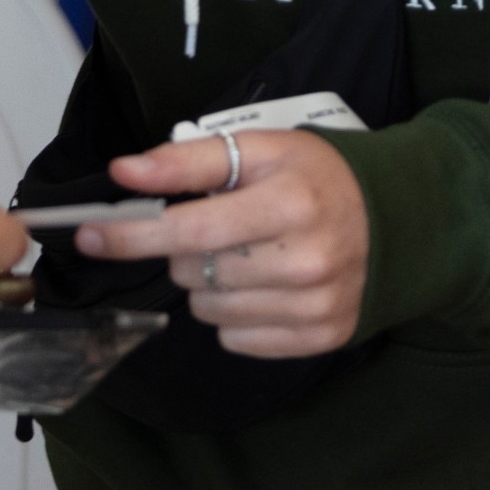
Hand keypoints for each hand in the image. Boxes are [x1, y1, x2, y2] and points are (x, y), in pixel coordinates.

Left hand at [69, 128, 367, 356]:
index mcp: (289, 203)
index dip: (131, 234)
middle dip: (185, 250)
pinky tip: (265, 285)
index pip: (188, 231)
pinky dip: (235, 315)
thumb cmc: (319, 178)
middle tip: (220, 227)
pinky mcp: (322, 337)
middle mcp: (305, 261)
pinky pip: (236, 339)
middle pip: (193, 272)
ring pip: (208, 311)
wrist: (399, 219)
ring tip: (247, 255)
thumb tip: (125, 173)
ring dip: (208, 284)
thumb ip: (188, 160)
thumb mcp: (260, 150)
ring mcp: (315, 306)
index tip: (89, 235)